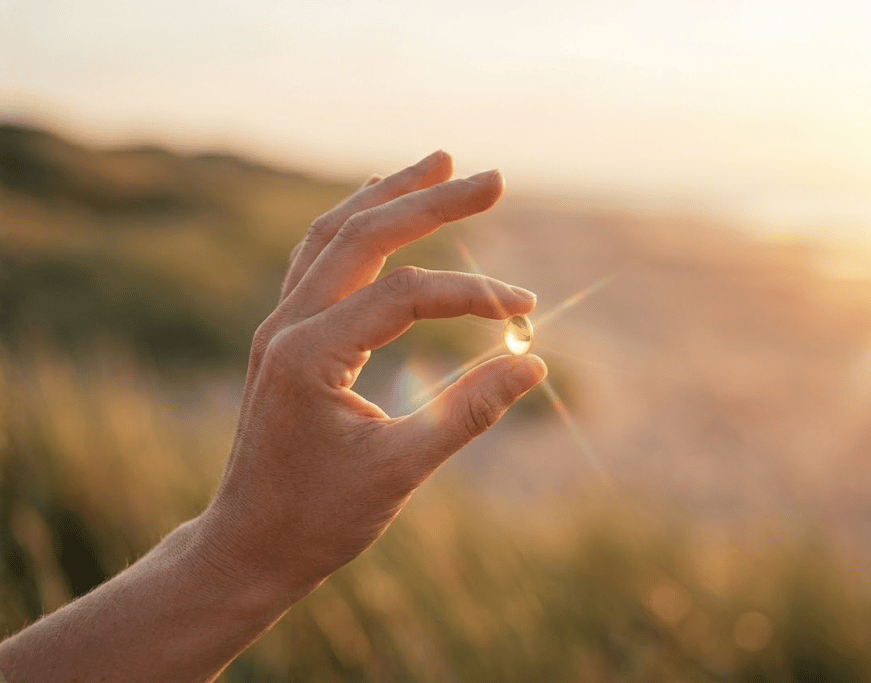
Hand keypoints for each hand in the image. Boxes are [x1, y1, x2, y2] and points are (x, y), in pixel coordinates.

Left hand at [198, 152, 546, 598]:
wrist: (248, 547)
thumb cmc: (320, 519)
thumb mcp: (401, 470)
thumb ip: (469, 410)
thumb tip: (534, 363)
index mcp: (310, 354)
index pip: (404, 294)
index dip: (472, 294)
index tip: (526, 311)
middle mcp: (287, 325)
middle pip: (364, 234)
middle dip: (431, 200)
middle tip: (494, 177)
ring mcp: (279, 325)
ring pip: (333, 234)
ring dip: (388, 195)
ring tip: (437, 163)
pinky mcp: (284, 335)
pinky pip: (317, 257)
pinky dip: (356, 225)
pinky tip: (379, 211)